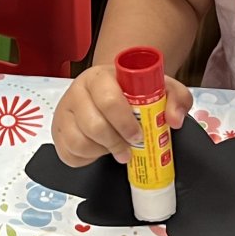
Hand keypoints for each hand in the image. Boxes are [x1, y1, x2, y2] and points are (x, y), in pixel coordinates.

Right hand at [53, 63, 189, 166]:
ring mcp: (64, 113)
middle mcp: (77, 92)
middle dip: (115, 142)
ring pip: (79, 142)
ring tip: (115, 149)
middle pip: (93, 125)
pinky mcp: (58, 132)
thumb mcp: (160, 88)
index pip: (109, 100)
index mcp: (99, 77)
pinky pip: (69, 154)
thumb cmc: (133, 92)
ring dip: (101, 151)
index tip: (139, 135)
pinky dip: (87, 158)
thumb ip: (176, 98)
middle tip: (129, 150)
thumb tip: (174, 120)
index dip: (125, 122)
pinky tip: (99, 150)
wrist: (110, 91)